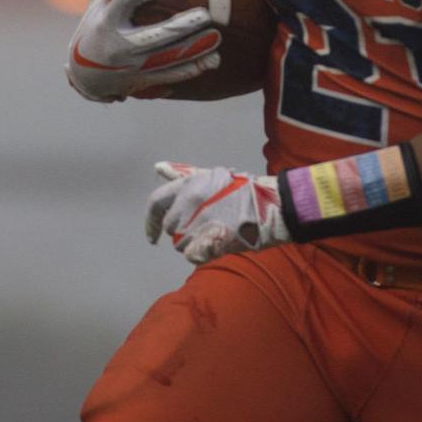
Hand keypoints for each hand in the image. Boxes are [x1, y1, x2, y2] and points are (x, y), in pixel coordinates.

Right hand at [65, 0, 221, 101]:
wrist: (84, 76)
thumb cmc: (95, 27)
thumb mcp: (98, 2)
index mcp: (107, 19)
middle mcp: (119, 45)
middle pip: (153, 35)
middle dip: (180, 26)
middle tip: (205, 14)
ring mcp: (131, 66)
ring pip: (167, 59)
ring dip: (194, 50)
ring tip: (216, 37)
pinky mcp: (142, 80)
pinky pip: (170, 76)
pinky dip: (192, 69)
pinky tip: (212, 60)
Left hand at [144, 161, 289, 264]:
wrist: (270, 207)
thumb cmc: (243, 191)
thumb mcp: (211, 176)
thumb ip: (181, 174)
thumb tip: (157, 167)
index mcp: (188, 185)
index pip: (155, 204)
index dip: (150, 222)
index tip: (151, 236)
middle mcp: (188, 203)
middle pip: (170, 227)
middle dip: (182, 230)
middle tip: (206, 224)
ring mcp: (196, 224)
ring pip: (180, 244)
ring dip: (194, 242)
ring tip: (216, 230)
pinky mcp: (205, 243)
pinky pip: (191, 255)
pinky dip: (201, 253)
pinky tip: (217, 243)